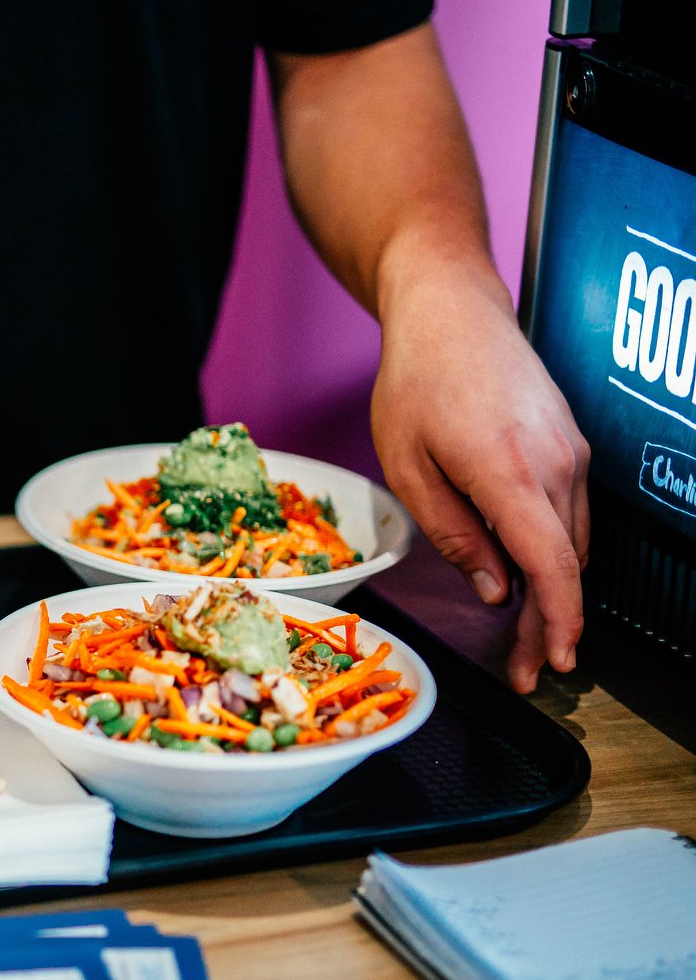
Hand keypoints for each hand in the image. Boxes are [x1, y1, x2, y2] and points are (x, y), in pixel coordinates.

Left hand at [372, 273, 590, 693]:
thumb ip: (452, 534)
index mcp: (511, 473)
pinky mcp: (570, 443)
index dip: (558, 622)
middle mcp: (557, 464)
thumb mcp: (408, 468)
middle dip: (551, 623)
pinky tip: (523, 571)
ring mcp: (571, 451)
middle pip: (566, 564)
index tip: (553, 662)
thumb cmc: (416, 382)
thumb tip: (493, 591)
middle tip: (528, 669)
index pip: (553, 566)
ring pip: (571, 540)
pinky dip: (551, 549)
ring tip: (523, 632)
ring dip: (552, 589)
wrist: (451, 311)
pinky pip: (568, 512)